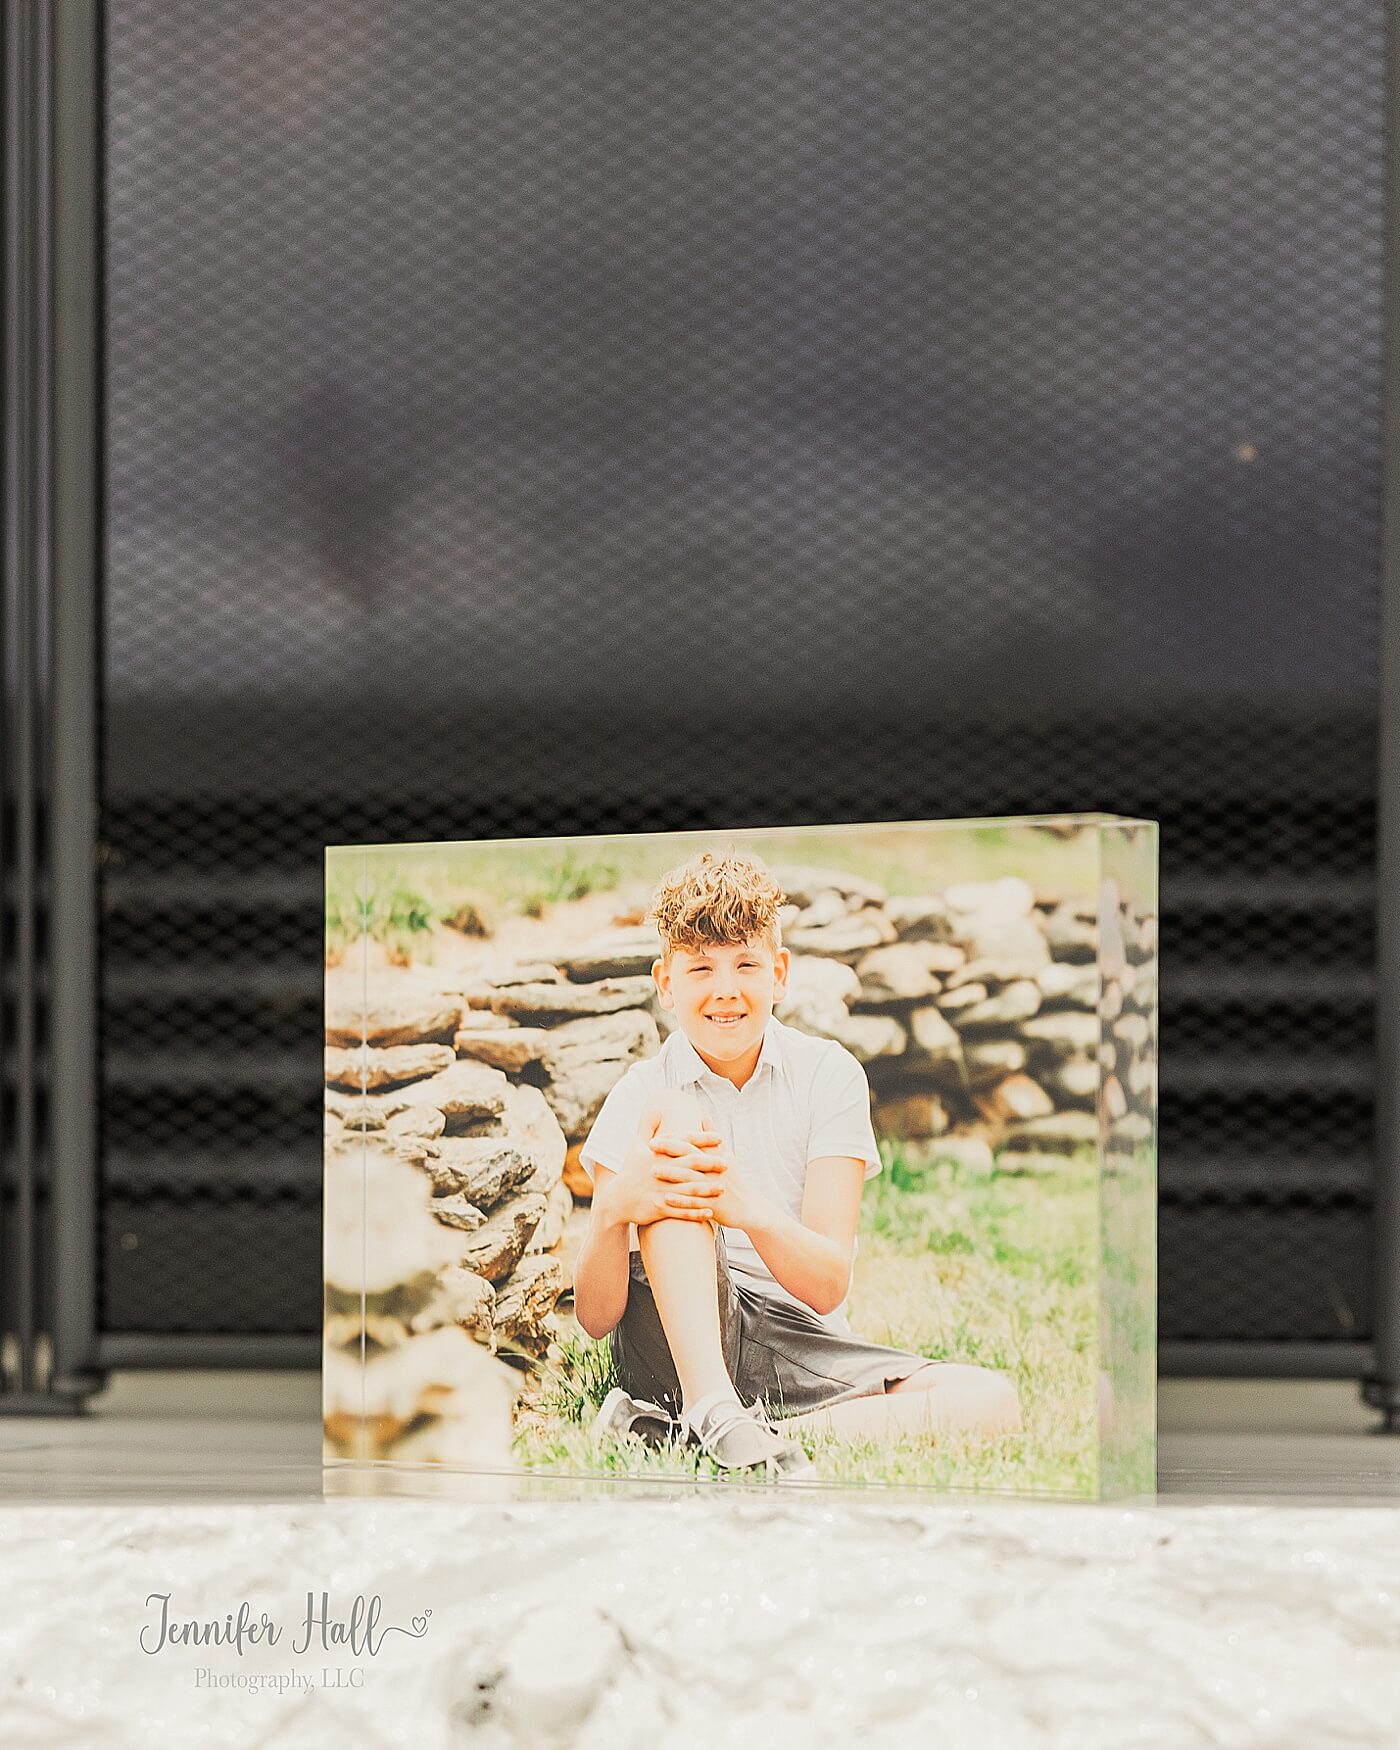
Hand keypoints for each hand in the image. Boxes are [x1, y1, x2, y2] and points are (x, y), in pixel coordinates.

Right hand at [597, 1114, 717, 1227]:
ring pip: (687, 1190)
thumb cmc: (630, 1171)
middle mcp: (659, 1171)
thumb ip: (647, 1126)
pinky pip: (680, 1211)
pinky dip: (695, 1213)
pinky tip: (710, 1213)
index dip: (702, 1140)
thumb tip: (654, 1106)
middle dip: (710, 1164)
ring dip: (706, 1190)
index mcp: (657, 1155)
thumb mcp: (635, 1146)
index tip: (720, 1138)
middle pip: (689, 1165)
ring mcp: (659, 1191)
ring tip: (723, 1188)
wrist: (616, 1200)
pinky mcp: (658, 1209)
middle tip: (728, 1164)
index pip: (683, 1143)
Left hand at [651, 1131, 755, 1229]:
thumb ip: (713, 1138)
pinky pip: (695, 1203)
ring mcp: (715, 1187)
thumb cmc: (734, 1180)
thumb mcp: (728, 1156)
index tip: (657, 1135)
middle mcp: (715, 1169)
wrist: (748, 1207)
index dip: (675, 1138)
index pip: (693, 1142)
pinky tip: (665, 1198)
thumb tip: (704, 1116)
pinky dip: (680, 1200)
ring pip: (691, 1178)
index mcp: (716, 1156)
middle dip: (669, 1149)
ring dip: (671, 1174)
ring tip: (653, 1171)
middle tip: (650, 1145)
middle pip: (690, 1156)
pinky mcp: (715, 1205)